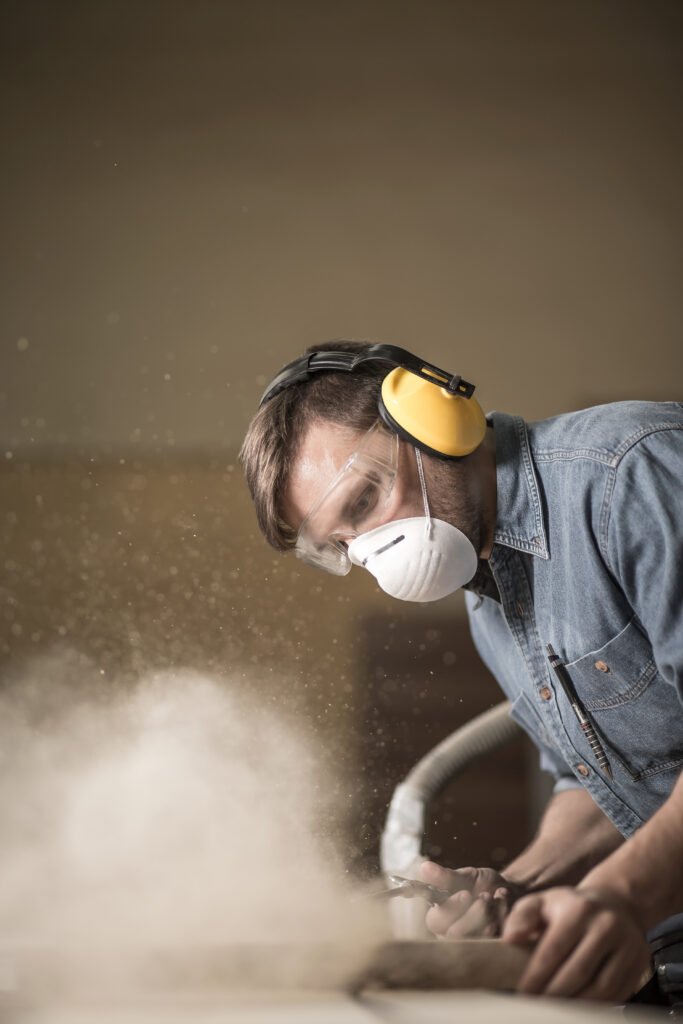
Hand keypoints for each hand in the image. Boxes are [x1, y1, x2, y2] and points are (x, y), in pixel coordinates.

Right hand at [420, 861, 523, 938]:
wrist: (509, 892)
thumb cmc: (481, 885)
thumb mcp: (465, 877)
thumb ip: (446, 877)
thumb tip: (425, 867)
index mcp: (440, 917)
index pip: (435, 921)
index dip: (451, 908)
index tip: (466, 894)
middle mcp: (451, 935)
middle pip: (454, 935)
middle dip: (472, 914)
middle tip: (485, 896)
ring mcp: (471, 945)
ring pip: (475, 939)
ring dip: (488, 916)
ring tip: (494, 898)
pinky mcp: (491, 949)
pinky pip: (495, 942)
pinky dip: (502, 920)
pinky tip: (503, 905)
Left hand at [501, 886, 650, 999]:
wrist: (616, 904)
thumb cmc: (570, 908)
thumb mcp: (543, 902)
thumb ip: (522, 916)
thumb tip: (510, 939)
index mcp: (579, 909)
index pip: (554, 949)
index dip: (536, 976)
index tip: (523, 993)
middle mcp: (607, 926)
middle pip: (577, 972)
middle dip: (554, 994)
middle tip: (537, 1006)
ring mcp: (628, 946)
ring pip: (600, 988)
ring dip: (576, 1004)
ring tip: (556, 1009)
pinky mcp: (639, 964)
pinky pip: (617, 994)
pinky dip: (596, 1005)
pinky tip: (578, 1006)